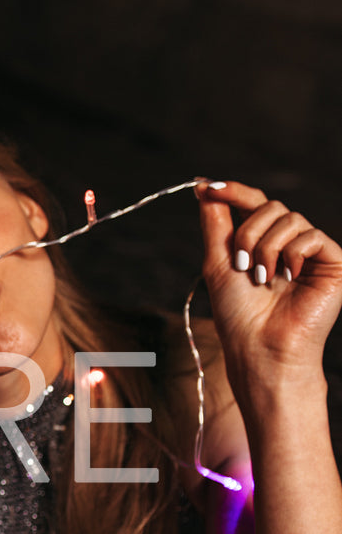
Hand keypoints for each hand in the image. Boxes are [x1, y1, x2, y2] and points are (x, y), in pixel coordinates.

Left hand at [197, 180, 341, 382]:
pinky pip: (311, 235)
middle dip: (248, 233)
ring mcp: (310, 251)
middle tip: (240, 265)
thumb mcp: (218, 262)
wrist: (261, 345)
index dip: (232, 191)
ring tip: (262, 279)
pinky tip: (288, 277)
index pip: (252, 203)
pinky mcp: (332, 262)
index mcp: (260, 242)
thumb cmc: (238, 312)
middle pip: (269, 206)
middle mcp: (287, 243)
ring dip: (266, 248)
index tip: (206, 188)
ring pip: (289, 218)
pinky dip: (292, 254)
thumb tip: (205, 187)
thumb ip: (216, 224)